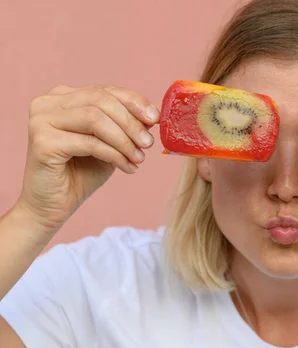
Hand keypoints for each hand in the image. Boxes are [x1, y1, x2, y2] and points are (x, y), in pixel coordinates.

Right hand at [16, 84, 159, 230]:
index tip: (156, 119)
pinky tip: (128, 168)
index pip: (105, 90)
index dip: (134, 102)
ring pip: (95, 119)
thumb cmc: (81, 173)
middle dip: (131, 122)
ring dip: (124, 140)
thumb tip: (153, 114)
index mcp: (63, 97)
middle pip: (100, 100)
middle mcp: (48, 103)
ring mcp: (41, 121)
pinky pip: (89, 143)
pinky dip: (114, 155)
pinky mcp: (42, 142)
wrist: (53, 206)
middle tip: (149, 143)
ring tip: (139, 158)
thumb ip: (126, 125)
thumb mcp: (111, 143)